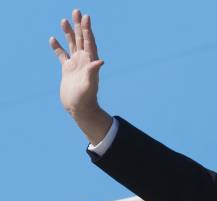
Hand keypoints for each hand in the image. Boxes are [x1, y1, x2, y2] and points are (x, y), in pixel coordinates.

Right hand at [49, 9, 110, 144]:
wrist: (80, 109)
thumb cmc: (86, 99)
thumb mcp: (90, 85)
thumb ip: (93, 72)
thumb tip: (100, 61)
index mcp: (90, 62)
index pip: (89, 42)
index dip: (88, 29)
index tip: (86, 17)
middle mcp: (84, 61)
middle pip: (82, 39)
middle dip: (79, 25)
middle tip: (77, 11)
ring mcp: (76, 65)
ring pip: (72, 45)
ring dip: (69, 33)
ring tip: (64, 20)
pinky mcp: (67, 70)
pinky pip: (62, 55)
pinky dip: (57, 47)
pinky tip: (53, 39)